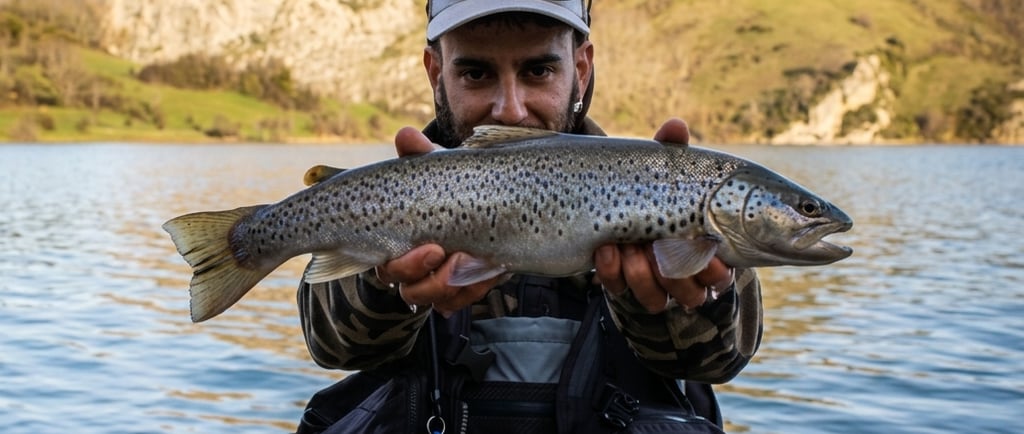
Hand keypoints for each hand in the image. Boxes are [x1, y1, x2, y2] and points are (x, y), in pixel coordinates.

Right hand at [374, 128, 498, 316]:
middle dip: (433, 279)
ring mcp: (437, 281)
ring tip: (480, 262)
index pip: (389, 267)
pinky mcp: (461, 287)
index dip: (408, 265)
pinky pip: (465, 299)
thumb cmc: (442, 186)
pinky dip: (480, 286)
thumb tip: (405, 135)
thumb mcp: (435, 171)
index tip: (434, 248)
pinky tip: (497, 268)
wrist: (475, 199)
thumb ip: (419, 156)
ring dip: (457, 285)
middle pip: (412, 291)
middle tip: (457, 256)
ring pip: (439, 299)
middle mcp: (411, 270)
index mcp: (396, 244)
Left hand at [593, 118, 731, 312]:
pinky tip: (606, 248)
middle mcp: (683, 274)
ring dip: (642, 273)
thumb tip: (676, 125)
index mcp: (706, 250)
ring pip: (657, 298)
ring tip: (630, 245)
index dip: (714, 269)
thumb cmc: (654, 190)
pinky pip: (620, 292)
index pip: (721, 273)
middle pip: (692, 293)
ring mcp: (651, 283)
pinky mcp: (621, 286)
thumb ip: (672, 152)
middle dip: (675, 273)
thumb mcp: (664, 172)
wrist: (611, 207)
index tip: (703, 248)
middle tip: (659, 246)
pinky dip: (612, 272)